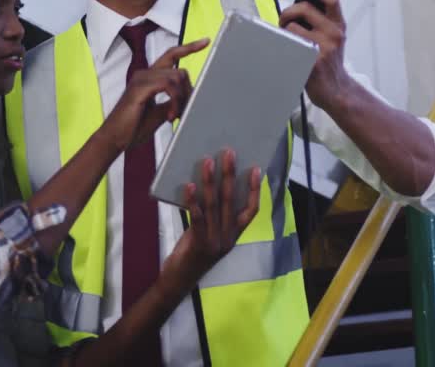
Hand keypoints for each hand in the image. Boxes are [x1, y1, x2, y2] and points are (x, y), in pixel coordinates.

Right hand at [100, 38, 208, 151]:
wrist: (115, 140)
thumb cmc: (134, 128)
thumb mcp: (160, 113)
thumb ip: (173, 101)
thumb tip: (190, 97)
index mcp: (149, 77)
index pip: (171, 55)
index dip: (189, 47)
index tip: (205, 41)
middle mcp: (144, 74)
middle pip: (179, 70)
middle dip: (188, 91)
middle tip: (185, 111)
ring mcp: (141, 79)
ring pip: (175, 77)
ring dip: (181, 99)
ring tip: (175, 116)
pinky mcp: (139, 88)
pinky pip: (167, 86)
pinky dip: (174, 101)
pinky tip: (170, 116)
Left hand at [163, 149, 261, 290]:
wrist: (178, 282)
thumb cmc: (191, 255)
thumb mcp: (206, 235)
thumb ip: (209, 216)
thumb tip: (206, 187)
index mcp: (233, 236)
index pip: (251, 211)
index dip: (254, 190)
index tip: (256, 169)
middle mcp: (228, 238)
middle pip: (231, 202)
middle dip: (230, 175)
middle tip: (229, 153)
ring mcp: (215, 242)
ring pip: (214, 206)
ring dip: (210, 182)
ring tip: (207, 162)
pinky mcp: (200, 245)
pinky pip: (198, 219)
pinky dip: (193, 201)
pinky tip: (189, 186)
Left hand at [279, 0, 350, 111]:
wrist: (336, 90)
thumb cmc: (329, 63)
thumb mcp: (332, 39)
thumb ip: (320, 22)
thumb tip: (299, 5)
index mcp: (338, 26)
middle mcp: (334, 34)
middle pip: (305, 9)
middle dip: (288, 12)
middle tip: (284, 20)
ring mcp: (324, 47)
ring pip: (293, 27)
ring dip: (284, 31)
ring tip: (286, 40)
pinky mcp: (312, 60)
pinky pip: (289, 44)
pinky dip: (283, 45)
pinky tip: (286, 52)